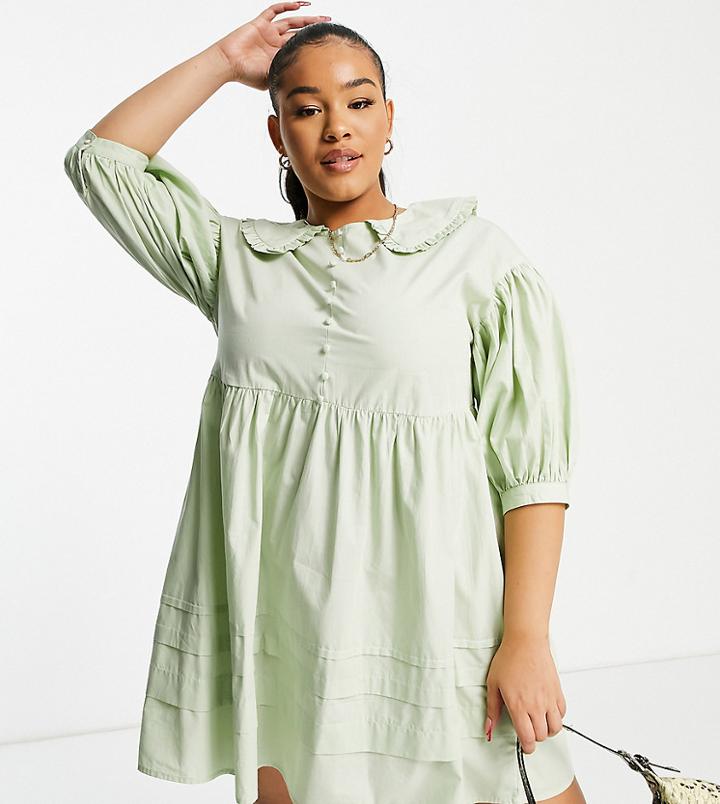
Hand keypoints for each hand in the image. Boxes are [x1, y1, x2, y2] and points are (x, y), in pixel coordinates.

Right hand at [215, 1, 331, 87]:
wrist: (229, 63)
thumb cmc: (247, 74)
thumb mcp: (271, 77)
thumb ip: (286, 75)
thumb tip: (305, 82)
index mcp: (279, 57)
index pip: (298, 48)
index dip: (311, 46)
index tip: (325, 45)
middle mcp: (275, 43)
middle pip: (298, 33)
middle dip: (313, 29)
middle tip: (328, 26)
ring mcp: (269, 32)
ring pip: (291, 21)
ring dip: (306, 18)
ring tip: (320, 17)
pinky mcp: (260, 23)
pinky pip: (274, 11)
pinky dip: (286, 6)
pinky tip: (299, 5)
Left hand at [484, 634, 566, 753]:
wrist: (525, 641)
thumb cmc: (509, 659)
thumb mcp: (493, 684)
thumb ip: (492, 710)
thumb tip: (488, 729)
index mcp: (519, 706)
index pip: (528, 739)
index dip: (526, 747)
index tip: (524, 745)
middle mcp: (536, 705)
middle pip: (542, 736)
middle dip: (535, 737)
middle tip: (528, 729)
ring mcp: (549, 699)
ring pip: (555, 728)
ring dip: (548, 729)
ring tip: (539, 722)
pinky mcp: (557, 691)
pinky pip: (562, 713)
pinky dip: (556, 716)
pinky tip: (547, 710)